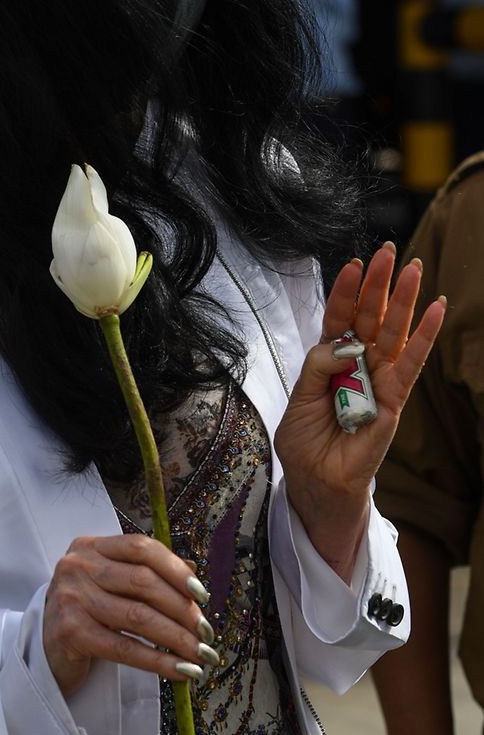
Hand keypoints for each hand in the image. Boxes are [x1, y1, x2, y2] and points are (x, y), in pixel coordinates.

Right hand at [43, 534, 217, 697]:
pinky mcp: (70, 633)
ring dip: (177, 638)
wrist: (45, 649)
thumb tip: (193, 573)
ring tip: (201, 654)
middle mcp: (78, 566)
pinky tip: (180, 670)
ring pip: (138, 617)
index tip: (202, 595)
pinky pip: (125, 648)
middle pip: (143, 581)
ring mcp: (71, 598)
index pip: (142, 548)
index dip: (176, 569)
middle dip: (182, 608)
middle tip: (206, 632)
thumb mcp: (112, 584)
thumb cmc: (87, 612)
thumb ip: (146, 573)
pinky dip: (158, 661)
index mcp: (91, 546)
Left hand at [274, 243, 444, 579]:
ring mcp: (378, 379)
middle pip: (370, 316)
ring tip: (415, 268)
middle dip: (379, 284)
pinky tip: (436, 310)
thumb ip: (316, 369)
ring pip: (393, 333)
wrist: (316, 484)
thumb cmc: (306, 443)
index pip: (339, 318)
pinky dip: (424, 337)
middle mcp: (356, 364)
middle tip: (390, 250)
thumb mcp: (297, 402)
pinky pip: (411, 364)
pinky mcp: (394, 400)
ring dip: (405, 301)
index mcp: (329, 360)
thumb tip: (338, 346)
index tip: (354, 263)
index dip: (346, 292)